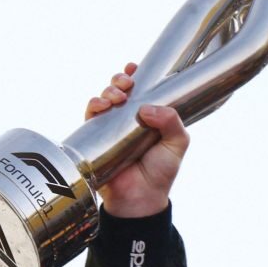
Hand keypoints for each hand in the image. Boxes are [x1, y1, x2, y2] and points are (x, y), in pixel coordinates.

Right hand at [85, 62, 189, 217]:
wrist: (140, 199)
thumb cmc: (161, 172)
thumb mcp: (177, 143)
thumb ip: (172, 121)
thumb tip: (147, 107)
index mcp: (150, 117)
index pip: (142, 89)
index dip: (137, 75)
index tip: (135, 67)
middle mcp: (129, 119)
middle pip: (120, 89)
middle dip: (121, 80)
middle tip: (127, 84)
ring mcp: (111, 127)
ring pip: (104, 98)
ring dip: (108, 90)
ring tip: (117, 96)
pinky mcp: (95, 137)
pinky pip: (90, 115)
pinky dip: (94, 104)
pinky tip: (102, 105)